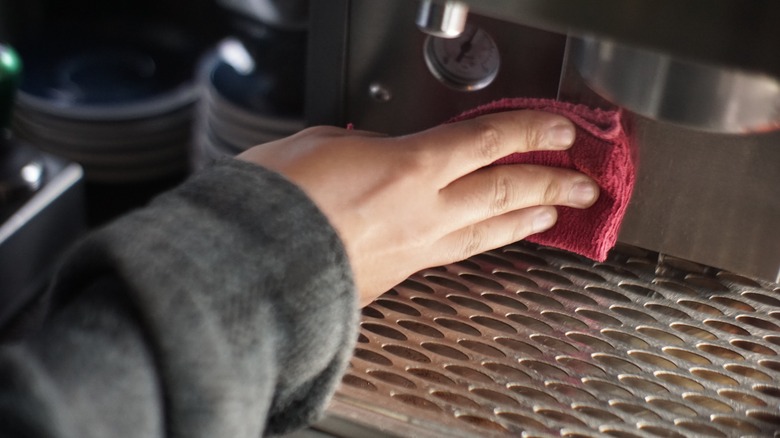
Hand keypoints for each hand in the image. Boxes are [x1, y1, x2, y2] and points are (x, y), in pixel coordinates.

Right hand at [238, 110, 598, 305]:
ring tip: (552, 216)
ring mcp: (413, 250)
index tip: (560, 129)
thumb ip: (362, 147)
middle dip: (552, 182)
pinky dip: (478, 243)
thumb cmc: (276, 201)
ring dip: (525, 219)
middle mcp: (423, 211)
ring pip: (486, 231)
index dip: (532, 131)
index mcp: (410, 166)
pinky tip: (482, 244)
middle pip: (505, 190)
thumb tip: (379, 151)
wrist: (253, 264)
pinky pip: (452, 255)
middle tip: (583, 183)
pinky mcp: (395, 277)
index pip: (490, 140)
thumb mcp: (318, 144)